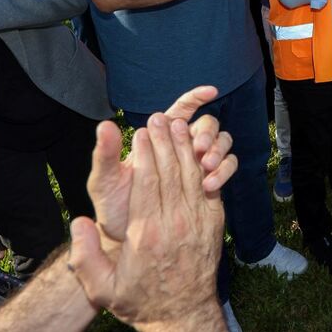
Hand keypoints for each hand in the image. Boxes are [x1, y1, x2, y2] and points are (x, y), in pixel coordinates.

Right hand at [69, 111, 226, 330]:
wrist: (182, 315)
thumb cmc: (139, 299)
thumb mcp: (102, 287)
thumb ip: (85, 255)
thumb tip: (78, 222)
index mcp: (147, 234)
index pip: (148, 182)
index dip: (146, 153)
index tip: (140, 131)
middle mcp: (175, 224)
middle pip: (172, 171)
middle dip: (165, 140)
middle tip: (157, 117)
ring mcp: (198, 222)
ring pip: (192, 174)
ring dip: (185, 146)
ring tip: (177, 123)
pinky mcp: (213, 223)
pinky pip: (208, 187)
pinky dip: (202, 164)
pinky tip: (196, 149)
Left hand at [87, 86, 238, 245]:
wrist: (130, 239)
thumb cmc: (114, 206)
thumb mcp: (104, 180)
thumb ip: (105, 153)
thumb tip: (105, 125)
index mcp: (159, 139)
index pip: (181, 109)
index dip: (197, 97)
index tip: (211, 92)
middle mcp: (181, 147)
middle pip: (206, 124)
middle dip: (207, 132)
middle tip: (198, 148)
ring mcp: (197, 163)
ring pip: (221, 143)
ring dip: (218, 150)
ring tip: (206, 166)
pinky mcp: (208, 181)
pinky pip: (227, 167)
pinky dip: (224, 171)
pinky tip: (211, 185)